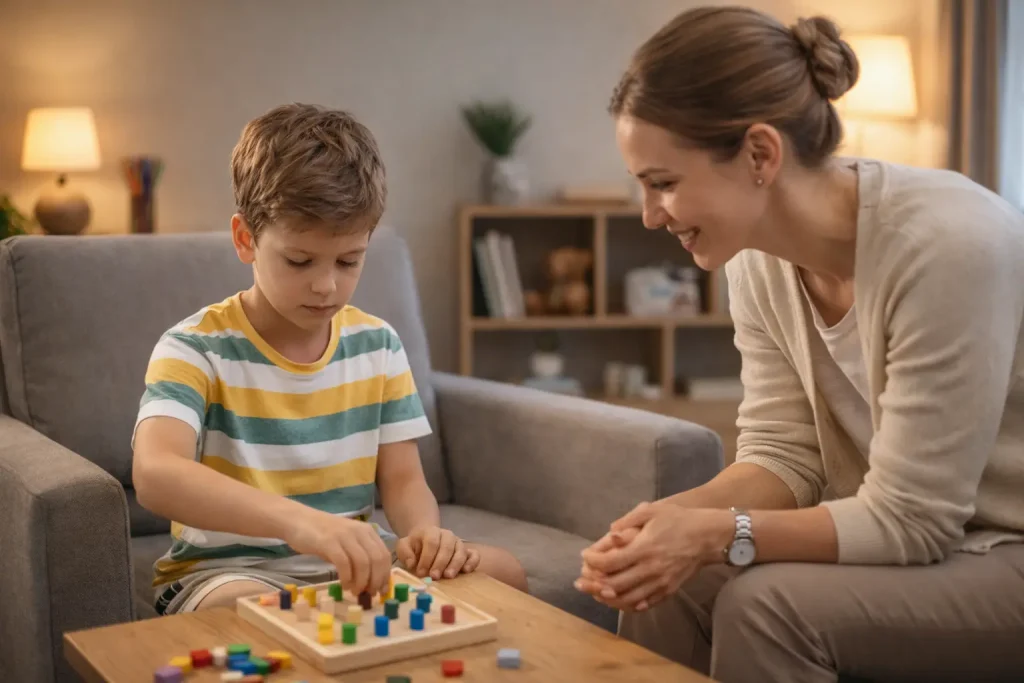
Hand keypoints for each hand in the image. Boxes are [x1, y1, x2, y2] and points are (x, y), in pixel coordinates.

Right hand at [284, 509, 391, 595]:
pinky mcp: (329, 542)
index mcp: (367, 531)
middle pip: (377, 560)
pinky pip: (344, 563)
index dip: (385, 575)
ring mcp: (344, 536)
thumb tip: (372, 581)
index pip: (384, 555)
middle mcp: (359, 531)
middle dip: (375, 581)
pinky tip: (344, 584)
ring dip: (361, 581)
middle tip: (368, 593)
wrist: (298, 520)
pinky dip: (347, 577)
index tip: (381, 590)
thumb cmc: (323, 535)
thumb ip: (360, 556)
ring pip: (363, 562)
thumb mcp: (347, 543)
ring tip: (354, 591)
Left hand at [396, 526, 480, 579]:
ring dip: (455, 564)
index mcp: (431, 531)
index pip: (431, 542)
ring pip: (461, 551)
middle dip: (440, 562)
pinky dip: (472, 562)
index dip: (427, 558)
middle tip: (435, 576)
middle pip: (447, 547)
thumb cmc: (415, 547)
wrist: (426, 542)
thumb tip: (412, 563)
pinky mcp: (468, 552)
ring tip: (448, 576)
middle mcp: (447, 535)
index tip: (421, 573)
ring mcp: (459, 543)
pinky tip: (466, 571)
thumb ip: (405, 552)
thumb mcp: (404, 546)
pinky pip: (474, 555)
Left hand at [576, 502, 732, 611]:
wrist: (709, 536)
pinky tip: (618, 601)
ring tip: (594, 594)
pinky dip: (628, 605)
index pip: (610, 562)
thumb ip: (629, 520)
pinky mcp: (669, 590)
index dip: (592, 562)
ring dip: (607, 598)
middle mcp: (650, 569)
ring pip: (628, 598)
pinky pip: (645, 604)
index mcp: (644, 548)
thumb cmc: (678, 519)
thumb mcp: (653, 510)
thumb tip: (610, 533)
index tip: (584, 556)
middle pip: (614, 584)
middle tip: (579, 582)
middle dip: (592, 584)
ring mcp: (660, 582)